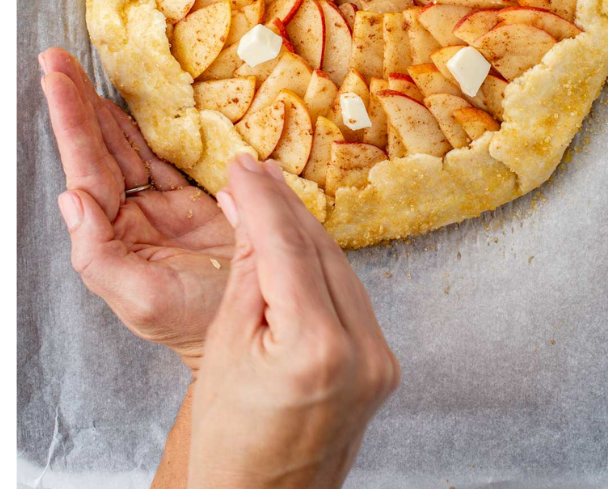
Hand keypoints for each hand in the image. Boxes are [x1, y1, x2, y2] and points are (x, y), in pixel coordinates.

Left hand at [42, 48, 234, 371]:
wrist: (257, 330)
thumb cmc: (195, 326)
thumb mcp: (144, 301)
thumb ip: (99, 256)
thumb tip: (70, 201)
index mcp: (109, 238)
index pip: (84, 171)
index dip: (69, 123)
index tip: (53, 81)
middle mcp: (126, 217)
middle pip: (97, 149)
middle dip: (75, 103)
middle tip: (53, 59)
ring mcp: (157, 206)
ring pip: (123, 145)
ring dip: (99, 107)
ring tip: (74, 70)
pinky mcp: (188, 199)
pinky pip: (158, 153)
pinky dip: (140, 124)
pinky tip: (121, 101)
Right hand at [187, 156, 398, 488]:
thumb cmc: (232, 441)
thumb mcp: (227, 343)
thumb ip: (248, 270)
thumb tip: (251, 207)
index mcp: (319, 349)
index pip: (287, 246)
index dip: (259, 198)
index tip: (239, 165)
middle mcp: (363, 354)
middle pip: (320, 250)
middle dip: (282, 206)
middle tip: (250, 170)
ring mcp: (379, 363)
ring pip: (339, 267)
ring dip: (302, 229)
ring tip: (266, 195)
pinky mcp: (381, 368)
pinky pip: (349, 295)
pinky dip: (319, 264)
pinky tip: (294, 243)